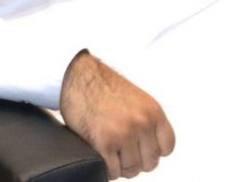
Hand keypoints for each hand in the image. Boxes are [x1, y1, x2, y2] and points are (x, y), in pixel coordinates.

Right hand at [60, 51, 174, 178]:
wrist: (81, 77)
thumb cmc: (105, 88)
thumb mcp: (138, 100)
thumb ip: (147, 122)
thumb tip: (151, 148)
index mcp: (153, 112)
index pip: (167, 147)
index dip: (154, 152)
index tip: (143, 150)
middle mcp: (142, 123)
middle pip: (150, 162)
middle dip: (136, 161)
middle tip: (123, 153)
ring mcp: (124, 134)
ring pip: (131, 169)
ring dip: (121, 166)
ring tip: (111, 153)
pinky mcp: (104, 143)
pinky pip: (113, 172)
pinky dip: (107, 169)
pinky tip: (102, 156)